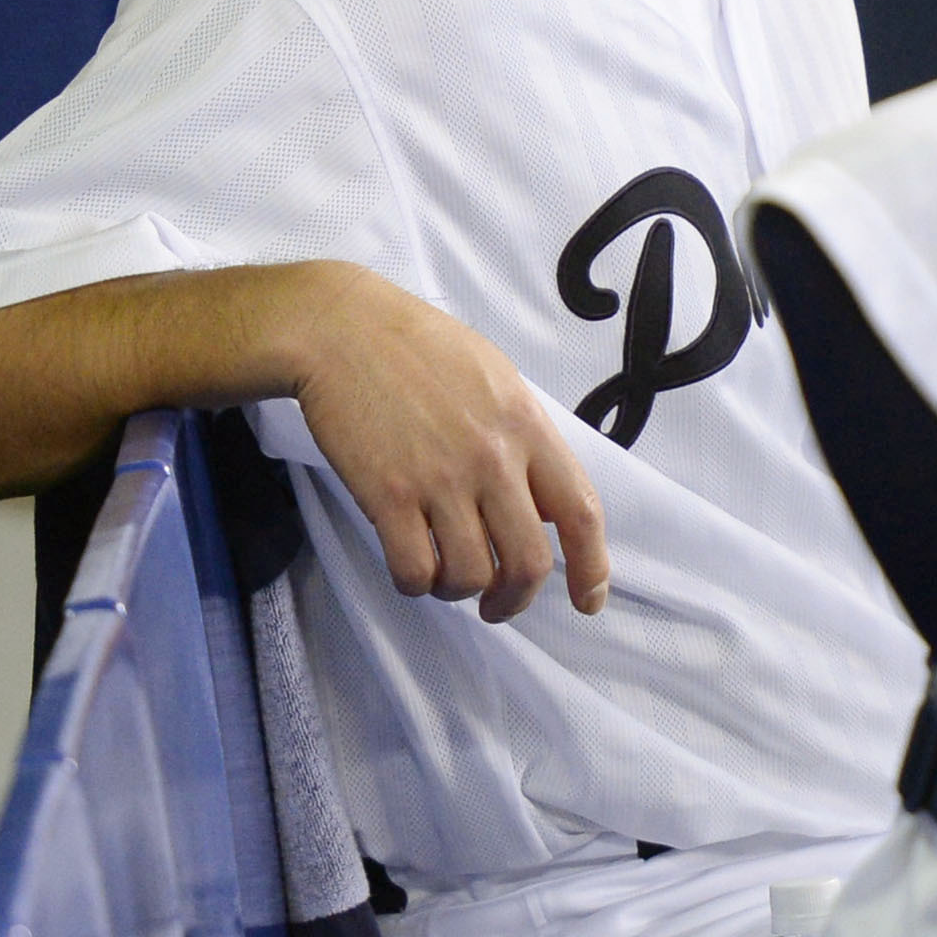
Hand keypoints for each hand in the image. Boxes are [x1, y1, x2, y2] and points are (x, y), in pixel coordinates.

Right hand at [285, 263, 609, 622]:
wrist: (345, 331)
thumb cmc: (423, 350)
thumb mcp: (498, 380)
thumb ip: (527, 440)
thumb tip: (547, 503)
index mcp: (529, 428)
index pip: (581, 513)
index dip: (591, 568)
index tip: (589, 600)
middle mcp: (493, 459)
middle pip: (529, 562)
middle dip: (517, 599)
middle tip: (500, 606)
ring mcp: (441, 479)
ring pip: (471, 576)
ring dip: (461, 590)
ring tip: (446, 574)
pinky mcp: (389, 495)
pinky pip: (415, 571)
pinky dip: (417, 584)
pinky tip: (412, 565)